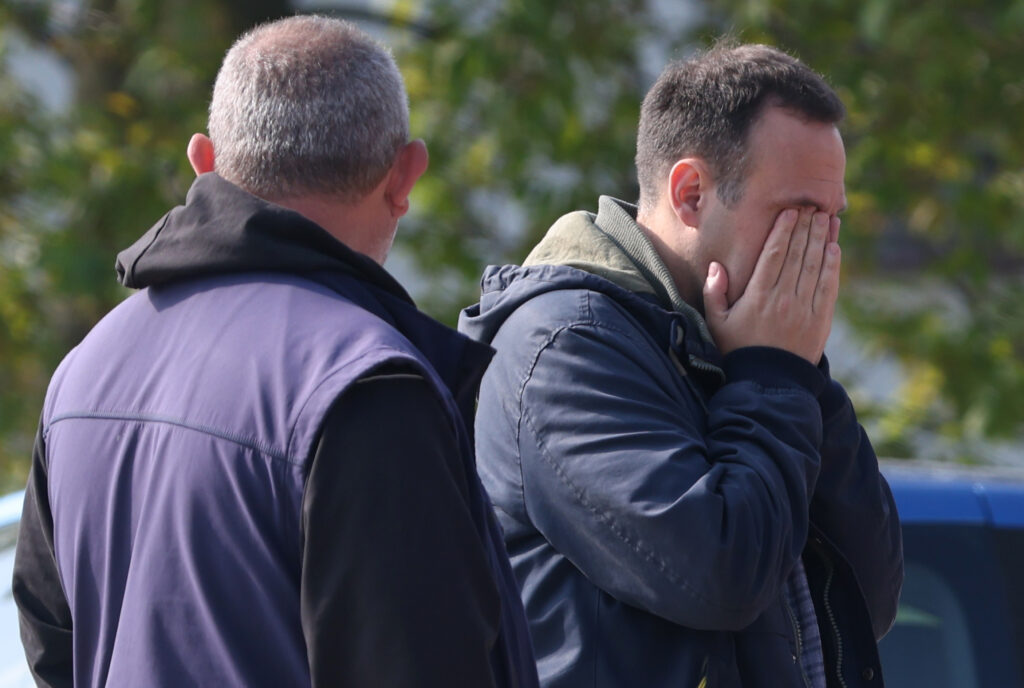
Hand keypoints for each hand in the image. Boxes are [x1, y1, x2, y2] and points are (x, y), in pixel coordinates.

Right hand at [703, 208, 840, 363]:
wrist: (769, 383)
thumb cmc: (738, 350)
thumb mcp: (717, 323)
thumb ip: (714, 293)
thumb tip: (716, 266)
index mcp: (758, 296)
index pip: (774, 255)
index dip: (784, 231)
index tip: (791, 211)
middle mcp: (783, 298)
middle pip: (798, 254)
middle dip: (806, 227)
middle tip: (813, 206)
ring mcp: (805, 309)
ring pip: (815, 266)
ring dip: (822, 239)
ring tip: (826, 219)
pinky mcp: (821, 319)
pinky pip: (828, 286)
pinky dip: (832, 265)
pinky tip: (833, 248)